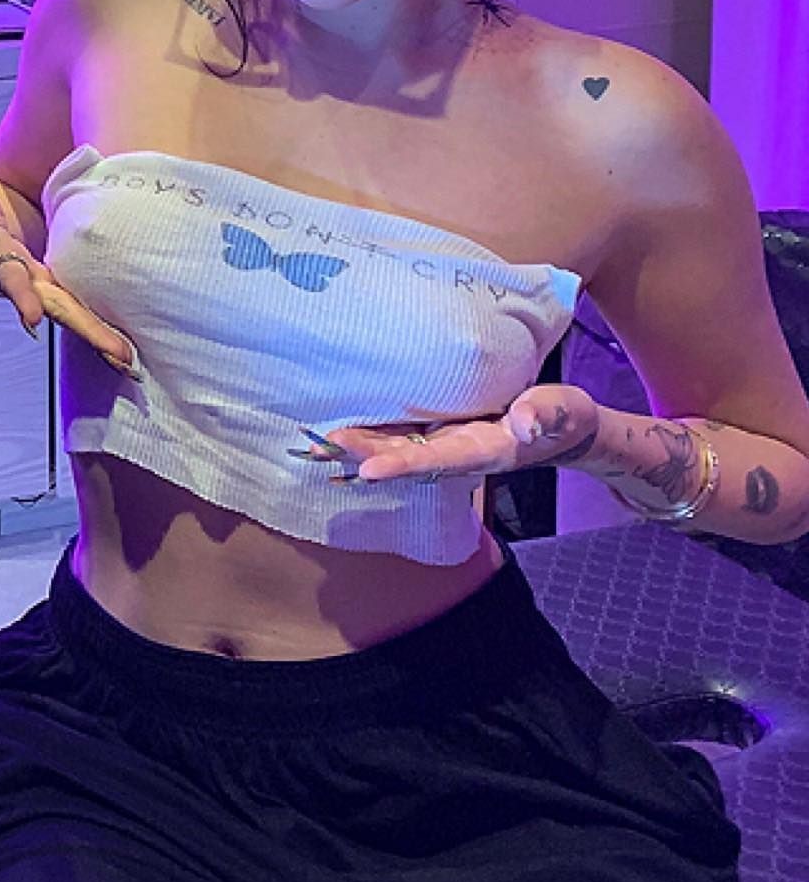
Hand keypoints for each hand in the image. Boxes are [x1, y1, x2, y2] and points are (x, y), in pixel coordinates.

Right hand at [0, 166, 140, 375]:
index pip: (10, 278)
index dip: (21, 296)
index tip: (33, 318)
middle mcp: (23, 282)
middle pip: (55, 307)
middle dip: (84, 328)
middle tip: (116, 351)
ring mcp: (42, 288)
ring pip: (71, 313)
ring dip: (98, 336)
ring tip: (126, 357)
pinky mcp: (56, 289)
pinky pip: (79, 310)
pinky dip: (100, 330)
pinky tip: (123, 350)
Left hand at [304, 384, 601, 481]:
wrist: (561, 425)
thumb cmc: (564, 417)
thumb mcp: (566, 411)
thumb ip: (546, 413)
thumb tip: (523, 421)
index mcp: (487, 451)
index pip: (441, 461)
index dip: (405, 466)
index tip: (369, 470)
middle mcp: (458, 452)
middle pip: (406, 458)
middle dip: (365, 455)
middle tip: (324, 446)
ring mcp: (446, 442)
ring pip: (396, 448)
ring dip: (358, 448)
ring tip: (315, 442)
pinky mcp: (439, 428)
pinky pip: (400, 433)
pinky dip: (370, 433)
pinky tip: (337, 428)